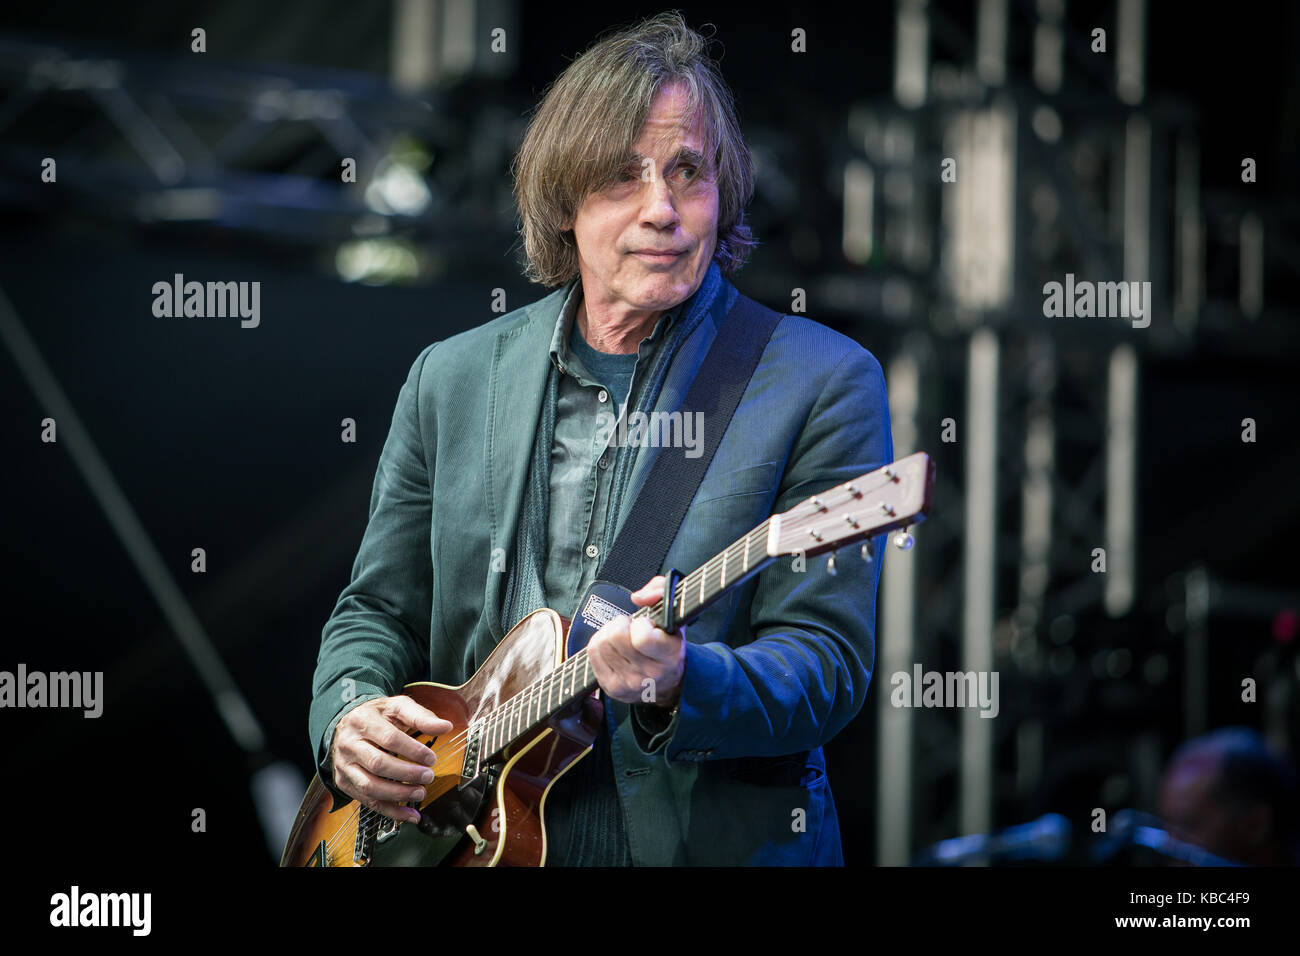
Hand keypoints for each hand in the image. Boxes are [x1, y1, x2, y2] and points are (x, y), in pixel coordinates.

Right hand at [330, 695, 452, 824]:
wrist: (345, 725)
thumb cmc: (376, 716)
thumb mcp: (397, 707)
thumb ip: (421, 717)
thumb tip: (445, 726)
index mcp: (363, 721)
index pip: (389, 738)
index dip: (413, 751)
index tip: (432, 758)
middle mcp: (350, 744)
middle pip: (378, 764)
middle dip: (407, 774)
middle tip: (428, 776)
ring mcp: (345, 765)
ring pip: (370, 786)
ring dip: (398, 795)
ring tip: (420, 793)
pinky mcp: (345, 782)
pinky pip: (367, 802)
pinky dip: (390, 811)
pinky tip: (409, 814)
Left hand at [587, 575, 685, 707]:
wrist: (667, 682)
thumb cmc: (668, 643)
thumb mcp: (674, 613)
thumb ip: (660, 591)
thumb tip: (638, 597)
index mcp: (670, 655)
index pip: (643, 637)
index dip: (641, 624)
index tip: (646, 624)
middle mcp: (650, 673)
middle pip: (616, 636)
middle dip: (621, 624)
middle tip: (631, 628)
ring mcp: (629, 683)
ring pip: (602, 643)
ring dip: (609, 632)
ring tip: (622, 636)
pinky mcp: (612, 686)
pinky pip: (592, 653)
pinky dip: (599, 643)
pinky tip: (612, 646)